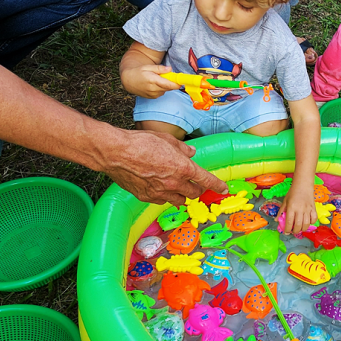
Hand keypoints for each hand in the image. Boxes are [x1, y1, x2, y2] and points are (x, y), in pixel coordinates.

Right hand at [102, 129, 226, 204]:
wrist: (116, 153)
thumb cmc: (141, 142)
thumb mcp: (168, 140)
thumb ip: (183, 149)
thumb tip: (191, 153)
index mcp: (183, 168)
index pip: (206, 180)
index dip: (217, 185)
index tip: (223, 188)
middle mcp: (174, 183)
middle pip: (194, 193)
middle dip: (197, 189)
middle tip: (195, 184)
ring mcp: (160, 192)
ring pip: (179, 200)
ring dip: (182, 194)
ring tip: (177, 187)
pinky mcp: (146, 197)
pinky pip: (161, 201)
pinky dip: (165, 196)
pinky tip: (161, 189)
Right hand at [120, 63, 179, 98]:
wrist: (128, 80)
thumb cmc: (138, 72)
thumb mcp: (148, 67)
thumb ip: (160, 68)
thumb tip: (170, 69)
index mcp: (153, 80)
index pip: (168, 85)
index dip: (177, 84)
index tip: (182, 81)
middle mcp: (153, 89)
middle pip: (169, 88)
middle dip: (171, 82)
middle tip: (168, 76)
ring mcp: (153, 94)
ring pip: (165, 90)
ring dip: (165, 86)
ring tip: (158, 80)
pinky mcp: (152, 97)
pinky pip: (161, 93)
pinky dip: (161, 89)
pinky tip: (155, 85)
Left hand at [279, 182, 316, 234]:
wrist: (303, 185)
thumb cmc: (293, 192)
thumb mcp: (285, 201)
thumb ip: (281, 211)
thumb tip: (277, 220)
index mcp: (291, 207)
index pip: (289, 222)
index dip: (287, 229)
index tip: (286, 232)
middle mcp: (300, 209)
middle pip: (298, 225)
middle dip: (295, 231)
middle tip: (293, 231)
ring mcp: (308, 209)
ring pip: (306, 224)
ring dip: (302, 229)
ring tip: (299, 228)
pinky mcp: (314, 208)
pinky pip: (314, 219)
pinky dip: (311, 223)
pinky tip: (307, 222)